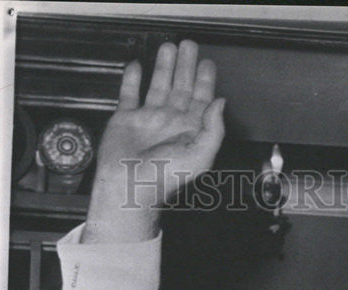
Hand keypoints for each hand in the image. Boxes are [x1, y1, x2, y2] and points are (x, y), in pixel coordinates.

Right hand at [83, 40, 224, 242]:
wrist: (130, 186)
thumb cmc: (165, 179)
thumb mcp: (201, 156)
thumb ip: (214, 129)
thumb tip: (220, 103)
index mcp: (189, 132)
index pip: (201, 100)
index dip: (205, 81)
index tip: (207, 64)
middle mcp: (170, 124)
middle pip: (181, 88)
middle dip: (186, 66)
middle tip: (189, 46)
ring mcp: (148, 120)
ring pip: (158, 86)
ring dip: (164, 66)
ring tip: (168, 47)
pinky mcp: (126, 120)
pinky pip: (130, 95)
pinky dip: (132, 79)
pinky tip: (137, 66)